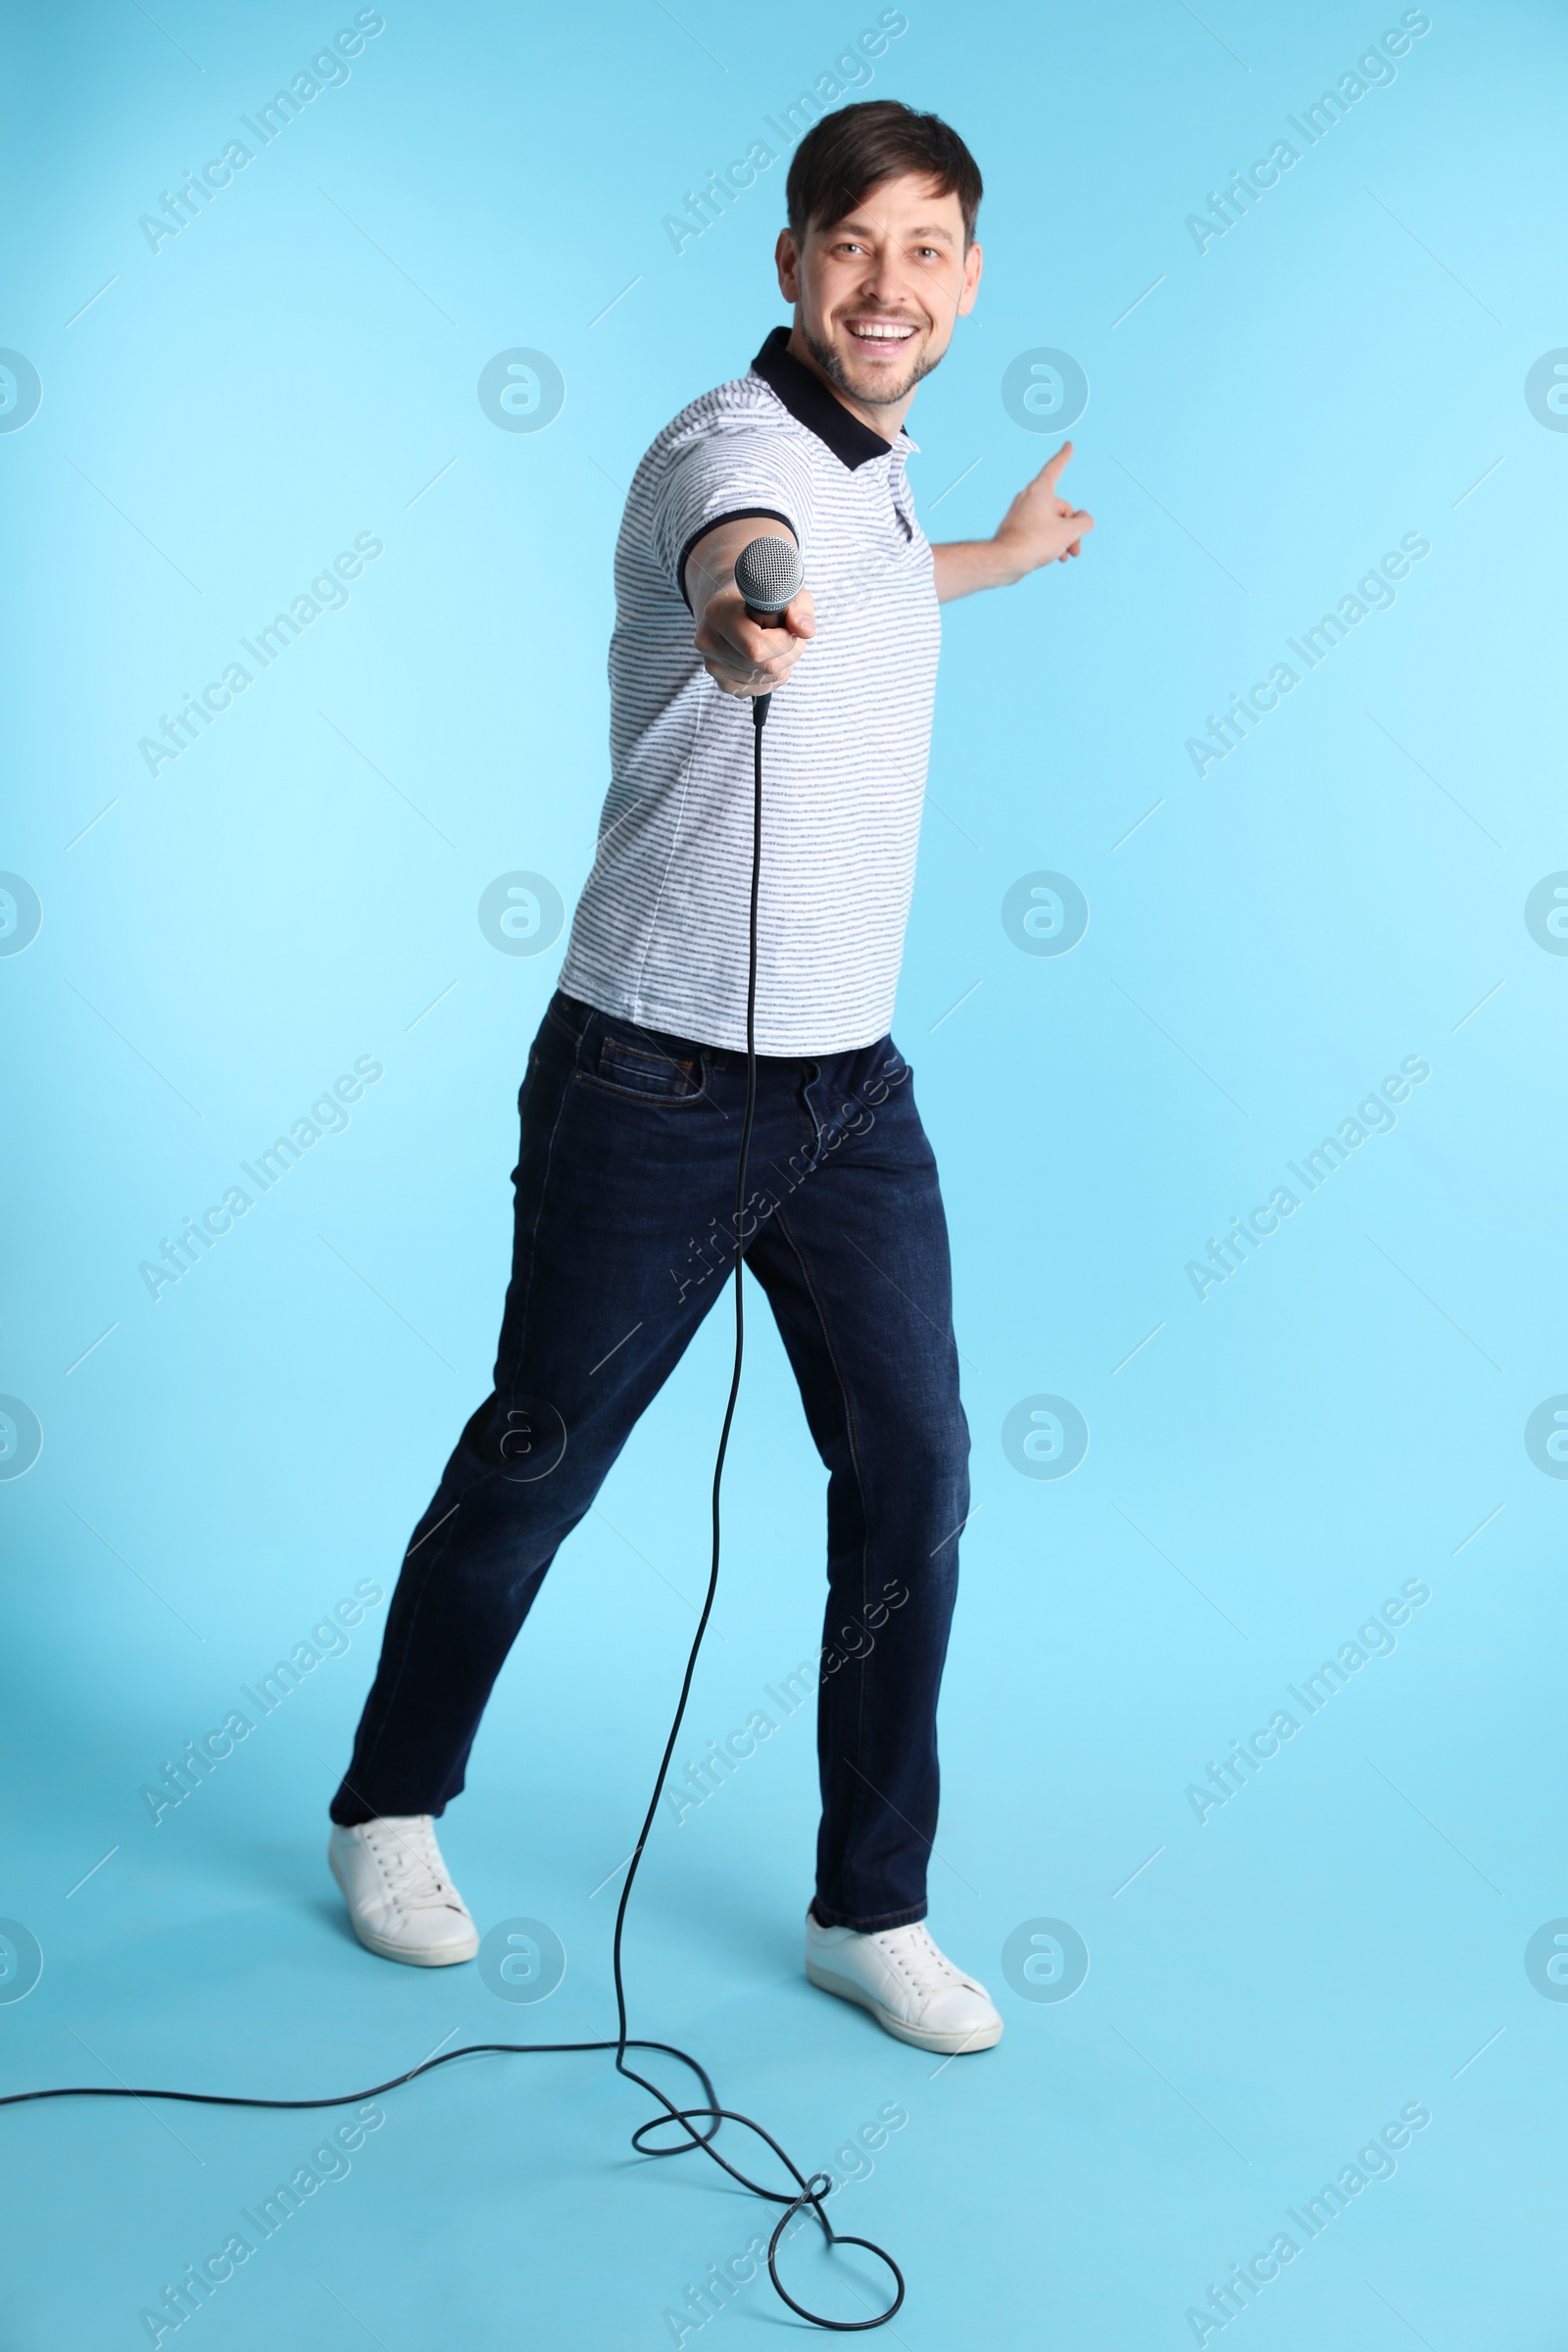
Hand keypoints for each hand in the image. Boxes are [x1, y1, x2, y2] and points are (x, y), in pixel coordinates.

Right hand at [693, 580, 815, 698]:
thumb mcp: (785, 589)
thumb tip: (806, 631)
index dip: (783, 641)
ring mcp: (713, 666)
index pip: (756, 647)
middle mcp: (708, 642)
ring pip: (767, 680)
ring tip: (777, 641)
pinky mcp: (722, 682)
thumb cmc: (762, 594)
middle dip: (788, 653)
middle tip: (788, 633)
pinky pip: (760, 689)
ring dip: (784, 664)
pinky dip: (774, 676)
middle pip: (765, 667)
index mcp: (717, 613)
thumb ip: (800, 608)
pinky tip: (768, 655)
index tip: (789, 626)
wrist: (735, 603)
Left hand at [992, 440, 1093, 574]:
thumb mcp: (1069, 532)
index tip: (1068, 445)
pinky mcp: (1017, 528)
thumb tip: (1085, 520)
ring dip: (1063, 538)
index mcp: (1040, 490)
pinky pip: (1039, 529)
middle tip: (1075, 547)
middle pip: (1061, 507)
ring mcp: (1021, 513)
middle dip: (1072, 528)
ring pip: (1051, 521)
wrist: (1004, 561)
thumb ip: (1084, 522)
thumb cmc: (1034, 543)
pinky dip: (1050, 541)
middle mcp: (1028, 497)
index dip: (1064, 456)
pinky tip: (1056, 556)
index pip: (1055, 467)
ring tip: (1067, 555)